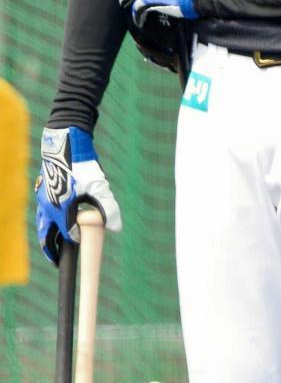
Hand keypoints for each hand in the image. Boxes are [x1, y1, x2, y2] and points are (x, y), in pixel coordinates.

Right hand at [35, 126, 121, 264]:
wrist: (64, 141)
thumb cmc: (81, 163)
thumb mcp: (99, 185)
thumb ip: (108, 207)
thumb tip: (116, 227)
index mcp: (60, 209)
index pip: (68, 234)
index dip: (76, 241)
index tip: (82, 244)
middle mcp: (47, 206)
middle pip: (46, 235)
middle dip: (51, 249)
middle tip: (57, 259)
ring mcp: (43, 197)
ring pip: (43, 223)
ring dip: (49, 233)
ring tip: (56, 241)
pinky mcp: (43, 189)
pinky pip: (44, 210)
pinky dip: (49, 219)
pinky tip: (58, 216)